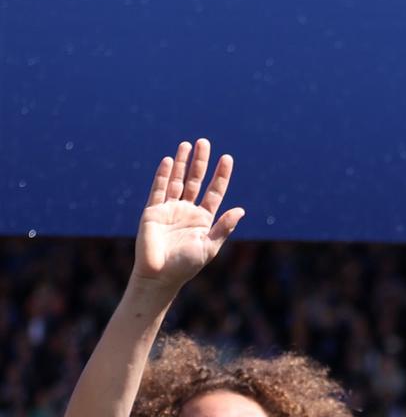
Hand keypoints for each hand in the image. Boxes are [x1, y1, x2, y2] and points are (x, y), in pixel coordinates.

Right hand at [131, 139, 244, 291]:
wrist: (160, 275)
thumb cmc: (186, 265)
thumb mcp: (210, 246)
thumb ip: (224, 227)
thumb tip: (241, 210)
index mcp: (204, 219)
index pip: (214, 191)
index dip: (221, 175)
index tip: (227, 158)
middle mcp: (187, 210)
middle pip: (195, 180)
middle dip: (200, 162)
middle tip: (204, 142)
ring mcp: (170, 209)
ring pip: (177, 180)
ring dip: (181, 162)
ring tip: (187, 144)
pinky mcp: (153, 210)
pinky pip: (159, 189)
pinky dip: (163, 174)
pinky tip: (168, 160)